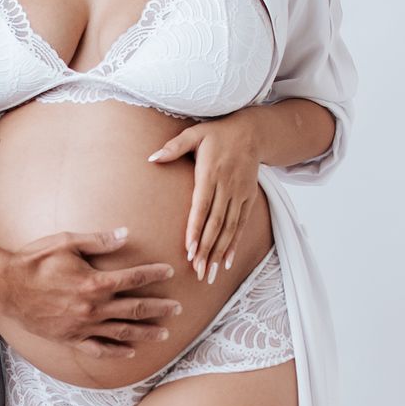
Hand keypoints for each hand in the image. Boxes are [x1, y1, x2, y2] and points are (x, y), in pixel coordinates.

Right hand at [0, 228, 182, 357]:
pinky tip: (131, 352)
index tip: (169, 272)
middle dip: (160, 308)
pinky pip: (98, 349)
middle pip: (135, 308)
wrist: (6, 286)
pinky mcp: (70, 338)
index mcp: (95, 281)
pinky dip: (117, 352)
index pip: (133, 278)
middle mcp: (93, 307)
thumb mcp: (67, 242)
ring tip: (164, 332)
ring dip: (146, 332)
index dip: (154, 274)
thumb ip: (99, 241)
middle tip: (178, 308)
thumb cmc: (34, 260)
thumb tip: (126, 234)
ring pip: (122, 332)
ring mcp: (83, 326)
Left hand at [149, 111, 261, 283]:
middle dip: (207, 249)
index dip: (196, 229)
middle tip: (198, 272)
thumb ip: (174, 146)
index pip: (202, 206)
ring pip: (230, 228)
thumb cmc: (218, 134)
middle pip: (216, 223)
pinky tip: (228, 262)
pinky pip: (241, 224)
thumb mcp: (195, 133)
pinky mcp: (248, 198)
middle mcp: (227, 186)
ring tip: (210, 274)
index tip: (189, 250)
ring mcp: (239, 194)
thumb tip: (152, 158)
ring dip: (220, 252)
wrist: (252, 132)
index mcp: (210, 173)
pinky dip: (235, 244)